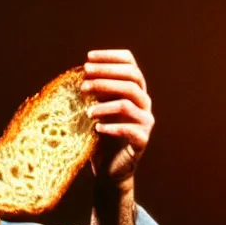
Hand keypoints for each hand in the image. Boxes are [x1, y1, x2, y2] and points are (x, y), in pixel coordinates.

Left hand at [82, 49, 153, 184]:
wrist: (108, 167)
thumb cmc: (98, 133)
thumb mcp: (93, 106)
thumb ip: (92, 90)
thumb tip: (80, 71)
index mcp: (133, 89)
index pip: (130, 63)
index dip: (111, 57)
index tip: (88, 57)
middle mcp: (143, 101)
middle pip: (131, 79)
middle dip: (105, 76)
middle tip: (83, 80)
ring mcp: (145, 121)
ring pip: (129, 103)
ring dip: (104, 103)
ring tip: (87, 110)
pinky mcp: (142, 140)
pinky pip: (131, 130)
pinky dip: (112, 127)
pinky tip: (97, 129)